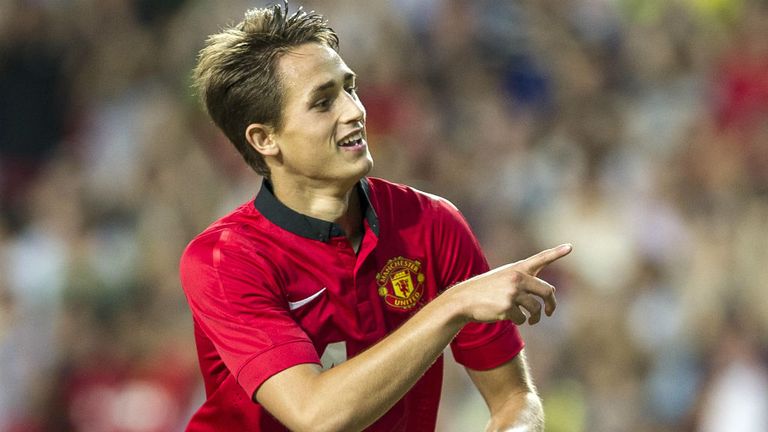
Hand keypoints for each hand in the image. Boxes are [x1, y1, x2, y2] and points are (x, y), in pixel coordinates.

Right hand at [449, 244, 571, 324]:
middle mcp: (517, 278)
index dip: (556, 253)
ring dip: (535, 317)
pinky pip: (522, 318)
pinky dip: (519, 321)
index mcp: (517, 268)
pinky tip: (509, 317)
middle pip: (547, 291)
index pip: (540, 258)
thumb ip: (524, 279)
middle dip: (551, 304)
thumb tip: (550, 291)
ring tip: (531, 320)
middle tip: (549, 311)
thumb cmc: (486, 289)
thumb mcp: (504, 277)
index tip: (570, 247)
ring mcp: (512, 293)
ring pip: (536, 308)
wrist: (464, 299)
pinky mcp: (507, 307)